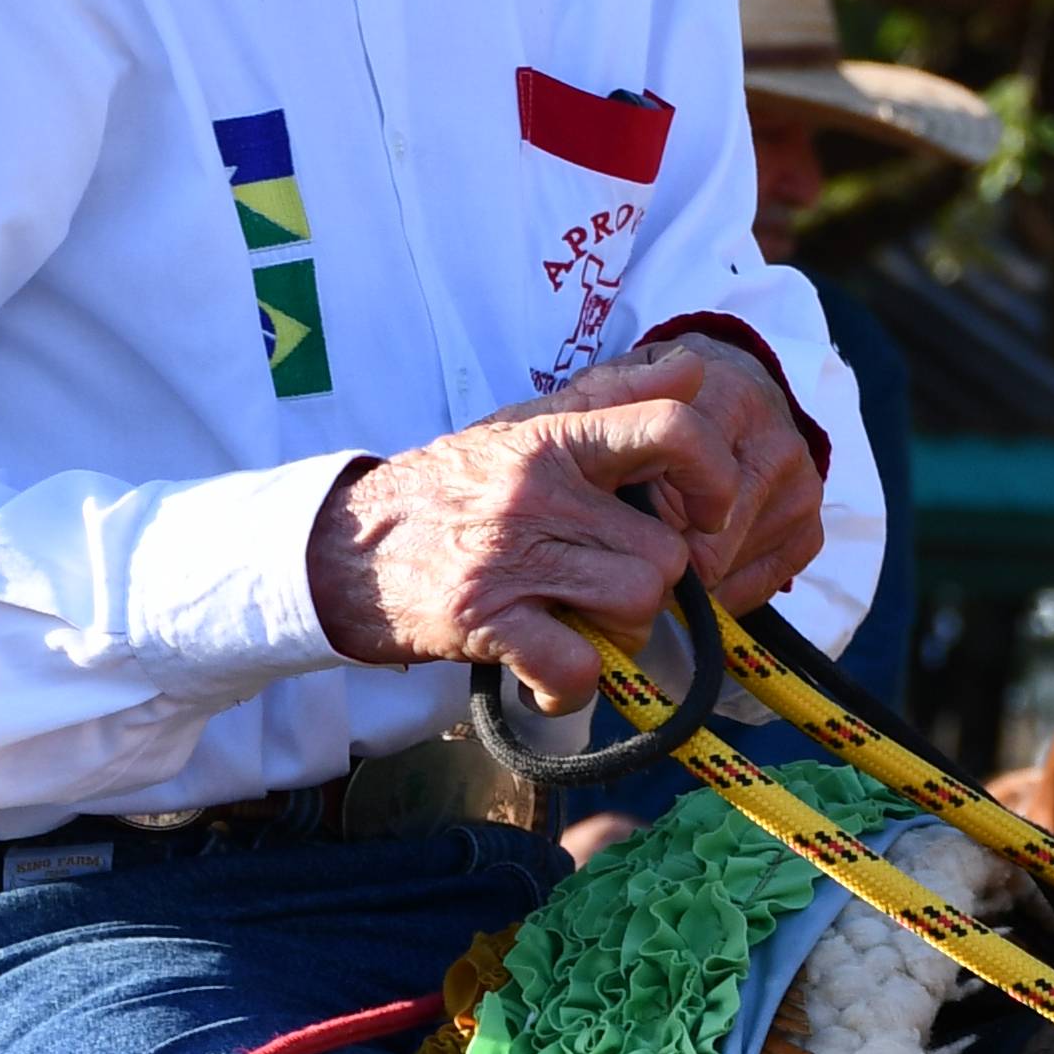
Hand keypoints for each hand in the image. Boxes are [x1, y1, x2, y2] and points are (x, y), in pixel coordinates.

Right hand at [306, 339, 824, 709]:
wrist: (339, 549)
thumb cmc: (444, 490)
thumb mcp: (520, 425)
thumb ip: (610, 398)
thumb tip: (694, 369)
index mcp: (553, 437)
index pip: (672, 432)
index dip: (715, 480)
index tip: (705, 516)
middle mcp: (538, 490)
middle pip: (665, 551)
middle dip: (653, 584)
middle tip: (612, 588)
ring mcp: (512, 556)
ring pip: (635, 605)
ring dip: (620, 632)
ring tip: (581, 624)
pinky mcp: (486, 620)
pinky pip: (577, 667)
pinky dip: (572, 685)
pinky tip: (550, 672)